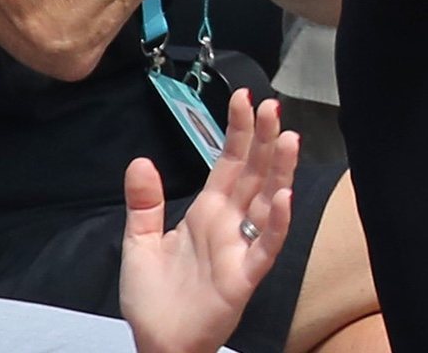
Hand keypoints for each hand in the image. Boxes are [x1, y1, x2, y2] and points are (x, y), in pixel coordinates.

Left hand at [121, 90, 300, 352]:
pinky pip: (265, 247)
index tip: (246, 98)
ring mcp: (240, 248)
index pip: (228, 163)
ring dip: (279, 172)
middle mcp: (229, 224)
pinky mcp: (245, 277)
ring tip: (288, 139)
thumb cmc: (153, 298)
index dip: (238, 132)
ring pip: (267, 203)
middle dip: (263, 140)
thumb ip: (144, 203)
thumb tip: (140, 160)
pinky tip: (283, 198)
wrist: (157, 343)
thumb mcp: (139, 243)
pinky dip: (275, 223)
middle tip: (273, 106)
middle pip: (253, 174)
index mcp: (207, 211)